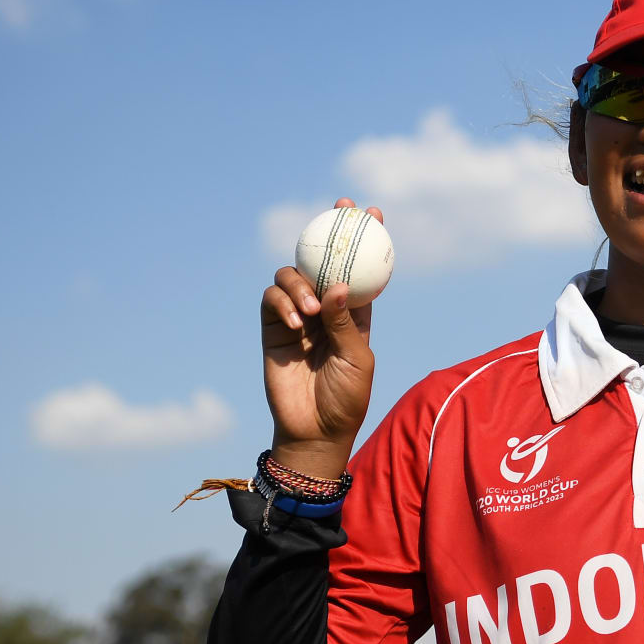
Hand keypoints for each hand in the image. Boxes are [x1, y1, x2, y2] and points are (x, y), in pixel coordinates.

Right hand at [261, 198, 381, 478]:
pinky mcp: (272, 329)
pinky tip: (294, 321)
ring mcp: (296, 316)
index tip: (372, 214)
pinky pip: (271, 299)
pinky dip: (281, 302)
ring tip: (310, 312)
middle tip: (338, 213)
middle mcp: (324, 310)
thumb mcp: (356, 359)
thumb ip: (345, 322)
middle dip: (329, 232)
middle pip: (322, 261)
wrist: (314, 430)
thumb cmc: (345, 398)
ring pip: (291, 275)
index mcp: (354, 314)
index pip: (359, 269)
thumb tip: (335, 285)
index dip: (365, 240)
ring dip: (300, 285)